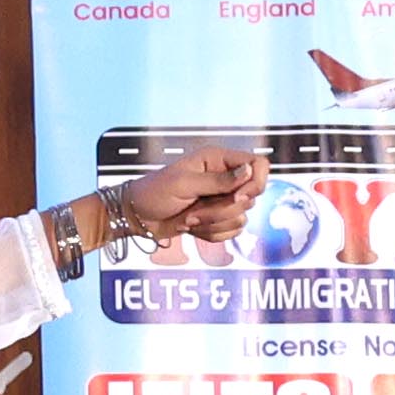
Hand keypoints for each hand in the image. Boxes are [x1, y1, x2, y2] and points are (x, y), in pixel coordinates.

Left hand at [120, 143, 265, 246]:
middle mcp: (224, 178)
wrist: (136, 217)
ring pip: (241, 217)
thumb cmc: (152, 193)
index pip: (258, 164)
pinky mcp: (218, 219)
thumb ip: (217, 180)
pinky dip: (211, 233)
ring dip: (212, 223)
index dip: (254, 183)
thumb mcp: (182, 183)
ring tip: (188, 218)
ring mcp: (222, 200)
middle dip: (222, 210)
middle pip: (251, 197)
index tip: (236, 197)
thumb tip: (247, 170)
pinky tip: (192, 226)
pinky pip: (232, 231)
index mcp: (217, 160)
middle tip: (194, 209)